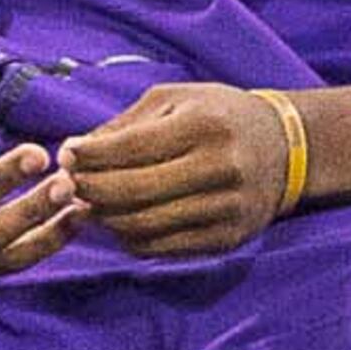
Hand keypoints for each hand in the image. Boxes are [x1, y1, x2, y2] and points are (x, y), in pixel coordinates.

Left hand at [58, 81, 296, 255]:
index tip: (64, 155)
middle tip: (67, 186)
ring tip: (87, 205)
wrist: (285, 147)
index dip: (89, 156)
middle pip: (134, 192)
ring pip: (145, 226)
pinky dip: (131, 239)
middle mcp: (220, 168)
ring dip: (105, 219)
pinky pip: (164, 249)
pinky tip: (117, 223)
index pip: (130, 149)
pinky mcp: (228, 239)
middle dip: (89, 191)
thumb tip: (72, 153)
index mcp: (204, 126)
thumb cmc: (217, 115)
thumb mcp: (174, 100)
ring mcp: (227, 209)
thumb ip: (123, 126)